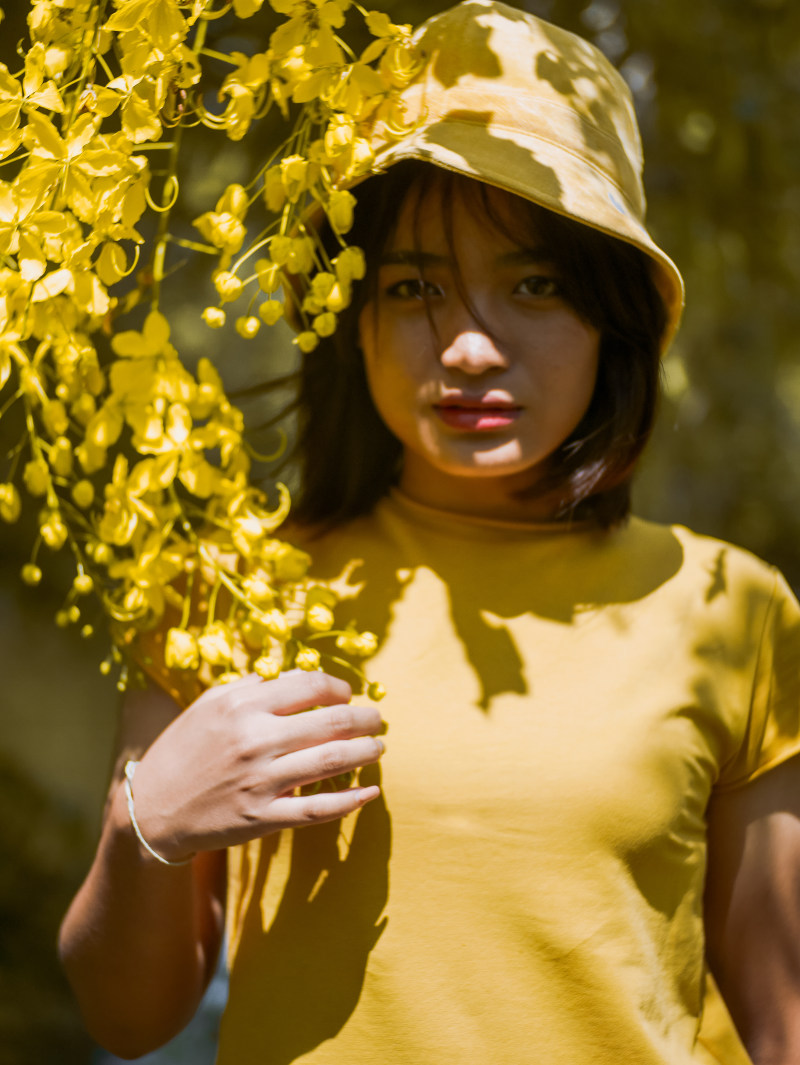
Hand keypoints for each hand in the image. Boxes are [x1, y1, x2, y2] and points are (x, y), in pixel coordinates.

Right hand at [122, 671, 383, 862]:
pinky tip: (370, 792)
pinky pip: (318, 810)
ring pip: (333, 761)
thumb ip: (252, 687)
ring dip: (366, 751)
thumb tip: (297, 677)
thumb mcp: (210, 705)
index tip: (348, 694)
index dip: (339, 687)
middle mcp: (256, 741)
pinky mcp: (263, 818)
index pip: (309, 686)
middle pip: (332, 722)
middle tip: (378, 719)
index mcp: (243, 707)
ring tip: (379, 746)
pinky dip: (350, 800)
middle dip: (365, 718)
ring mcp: (261, 781)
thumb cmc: (184, 749)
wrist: (150, 809)